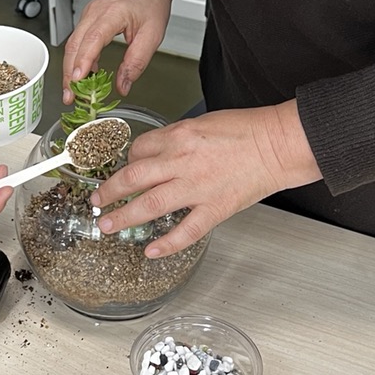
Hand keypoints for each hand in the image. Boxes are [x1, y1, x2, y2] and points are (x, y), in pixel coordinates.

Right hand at [61, 0, 174, 102]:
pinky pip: (77, 43)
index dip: (83, 61)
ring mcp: (88, 15)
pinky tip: (83, 77)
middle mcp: (95, 13)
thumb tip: (123, 86)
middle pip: (74, 46)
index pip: (92, 39)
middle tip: (71, 98)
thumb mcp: (153, 35)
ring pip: (71, 46)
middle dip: (69, 74)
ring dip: (70, 70)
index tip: (77, 81)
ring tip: (73, 94)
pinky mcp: (88, 21)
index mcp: (112, 13)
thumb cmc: (150, 1)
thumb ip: (137, 61)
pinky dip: (77, 61)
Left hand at [88, 102, 320, 256]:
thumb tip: (157, 154)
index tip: (122, 172)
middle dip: (109, 192)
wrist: (278, 143)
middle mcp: (181, 161)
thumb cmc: (246, 130)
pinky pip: (186, 230)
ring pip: (149, 204)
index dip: (125, 163)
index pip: (138, 150)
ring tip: (108, 226)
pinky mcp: (215, 208)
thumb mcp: (202, 123)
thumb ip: (177, 139)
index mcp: (178, 136)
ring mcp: (196, 187)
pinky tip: (152, 251)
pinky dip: (167, 244)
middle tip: (97, 201)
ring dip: (124, 217)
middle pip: (132, 177)